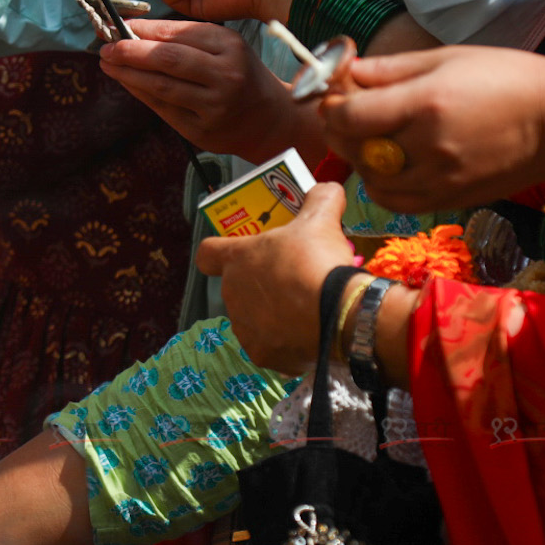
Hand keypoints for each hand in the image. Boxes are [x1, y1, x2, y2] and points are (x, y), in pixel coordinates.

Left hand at [97, 19, 310, 160]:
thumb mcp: (226, 47)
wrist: (272, 121)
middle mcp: (225, 74)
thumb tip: (136, 30)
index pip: (178, 34)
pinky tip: (127, 83)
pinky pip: (164, 110)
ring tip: (108, 64)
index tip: (118, 25)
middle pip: (168, 59)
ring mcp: (214, 105)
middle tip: (106, 46)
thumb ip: (187, 39)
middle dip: (130, 51)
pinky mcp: (203, 130)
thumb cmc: (243, 76)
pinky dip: (141, 94)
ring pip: (162, 86)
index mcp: (230, 45)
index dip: (144, 30)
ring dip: (128, 74)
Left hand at [195, 182, 353, 374]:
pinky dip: (286, 341)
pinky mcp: (261, 355)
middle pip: (238, 287)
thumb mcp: (322, 218)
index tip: (238, 251)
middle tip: (293, 278)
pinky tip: (309, 332)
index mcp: (238, 259)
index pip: (208, 253)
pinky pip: (270, 345)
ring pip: (253, 318)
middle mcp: (232, 295)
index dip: (219, 250)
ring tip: (305, 308)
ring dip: (271, 314)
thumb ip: (320, 198)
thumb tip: (327, 189)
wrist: (337, 314)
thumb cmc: (318, 260)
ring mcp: (244, 328)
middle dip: (261, 283)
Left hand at [319, 47, 544, 213]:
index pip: (349, 116)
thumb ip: (392, 69)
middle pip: (355, 149)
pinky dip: (385, 187)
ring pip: (373, 182)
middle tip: (348, 114)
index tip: (336, 96)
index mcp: (425, 103)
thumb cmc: (510, 78)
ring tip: (375, 140)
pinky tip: (393, 167)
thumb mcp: (448, 57)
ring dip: (362, 160)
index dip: (332, 106)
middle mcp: (428, 146)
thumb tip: (348, 73)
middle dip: (340, 131)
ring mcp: (441, 179)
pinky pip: (400, 202)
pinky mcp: (453, 199)